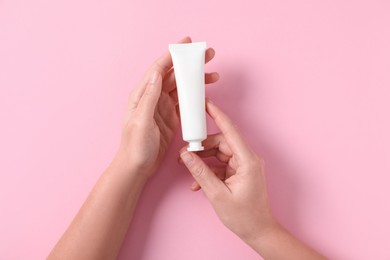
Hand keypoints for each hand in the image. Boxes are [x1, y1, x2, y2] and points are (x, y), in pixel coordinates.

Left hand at [119, 37, 218, 178]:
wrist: (137, 167)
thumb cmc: (135, 146)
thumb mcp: (141, 122)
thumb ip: (149, 97)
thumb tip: (157, 73)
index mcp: (142, 95)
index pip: (159, 69)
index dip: (173, 55)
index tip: (187, 45)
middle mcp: (153, 97)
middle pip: (174, 75)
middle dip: (191, 65)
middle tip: (208, 55)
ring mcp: (163, 107)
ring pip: (181, 87)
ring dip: (196, 80)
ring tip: (213, 74)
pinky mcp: (171, 117)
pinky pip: (185, 102)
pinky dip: (195, 96)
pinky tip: (205, 92)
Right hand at [179, 99, 275, 242]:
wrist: (258, 231)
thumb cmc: (244, 216)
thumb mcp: (217, 194)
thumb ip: (200, 172)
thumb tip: (186, 156)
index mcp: (247, 161)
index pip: (230, 131)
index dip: (217, 115)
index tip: (207, 103)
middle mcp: (247, 159)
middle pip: (221, 143)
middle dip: (202, 147)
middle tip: (185, 154)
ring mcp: (244, 166)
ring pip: (219, 153)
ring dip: (203, 160)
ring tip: (188, 168)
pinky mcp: (239, 173)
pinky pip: (221, 165)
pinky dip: (209, 171)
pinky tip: (198, 182)